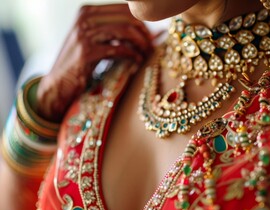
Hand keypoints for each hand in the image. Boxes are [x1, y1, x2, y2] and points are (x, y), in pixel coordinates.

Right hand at [36, 4, 152, 121]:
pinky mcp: (87, 52)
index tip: (150, 36)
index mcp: (87, 11)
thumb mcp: (94, 40)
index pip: (124, 8)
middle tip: (151, 46)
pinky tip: (137, 62)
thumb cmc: (81, 62)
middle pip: (127, 18)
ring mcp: (85, 34)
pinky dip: (132, 55)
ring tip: (146, 54)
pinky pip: (119, 49)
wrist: (58, 83)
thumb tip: (150, 31)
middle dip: (144, 32)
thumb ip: (114, 32)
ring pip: (125, 31)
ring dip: (141, 44)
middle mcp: (85, 18)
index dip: (142, 21)